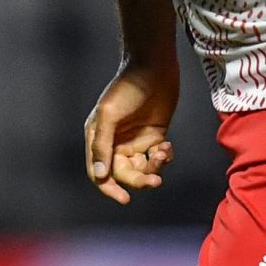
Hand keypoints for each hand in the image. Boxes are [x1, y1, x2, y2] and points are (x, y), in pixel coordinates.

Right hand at [84, 61, 178, 203]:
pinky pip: (157, 158)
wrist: (153, 67)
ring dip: (154, 167)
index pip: (100, 172)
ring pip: (142, 168)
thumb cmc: (126, 88)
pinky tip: (167, 146)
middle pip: (124, 174)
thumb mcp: (110, 115)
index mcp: (98, 138)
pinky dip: (163, 157)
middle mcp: (115, 142)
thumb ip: (103, 145)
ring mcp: (135, 140)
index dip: (110, 188)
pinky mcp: (154, 136)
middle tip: (154, 180)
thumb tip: (100, 174)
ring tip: (162, 153)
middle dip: (139, 179)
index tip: (124, 199)